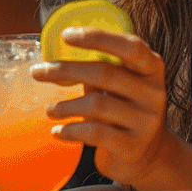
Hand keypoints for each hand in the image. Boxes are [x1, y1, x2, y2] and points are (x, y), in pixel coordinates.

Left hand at [31, 27, 172, 185]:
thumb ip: (99, 68)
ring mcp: (146, 121)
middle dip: (65, 70)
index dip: (98, 37)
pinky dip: (70, 131)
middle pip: (105, 73)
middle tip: (37, 72)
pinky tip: (57, 132)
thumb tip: (54, 53)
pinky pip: (94, 133)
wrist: (148, 156)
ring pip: (97, 105)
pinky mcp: (133, 146)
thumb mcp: (119, 86)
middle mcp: (154, 93)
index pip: (130, 47)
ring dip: (65, 106)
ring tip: (49, 110)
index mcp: (151, 69)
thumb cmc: (124, 111)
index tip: (66, 35)